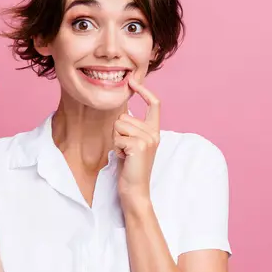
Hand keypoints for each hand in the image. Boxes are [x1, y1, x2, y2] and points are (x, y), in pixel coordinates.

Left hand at [114, 77, 160, 206]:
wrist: (135, 190)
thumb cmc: (130, 168)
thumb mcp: (133, 144)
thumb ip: (133, 129)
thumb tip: (122, 113)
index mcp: (154, 131)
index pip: (154, 104)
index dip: (144, 91)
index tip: (133, 82)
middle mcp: (154, 133)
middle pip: (124, 117)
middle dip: (118, 133)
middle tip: (125, 150)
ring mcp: (148, 139)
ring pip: (119, 126)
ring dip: (116, 140)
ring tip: (125, 154)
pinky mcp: (138, 146)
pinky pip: (117, 137)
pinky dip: (116, 149)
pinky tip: (124, 159)